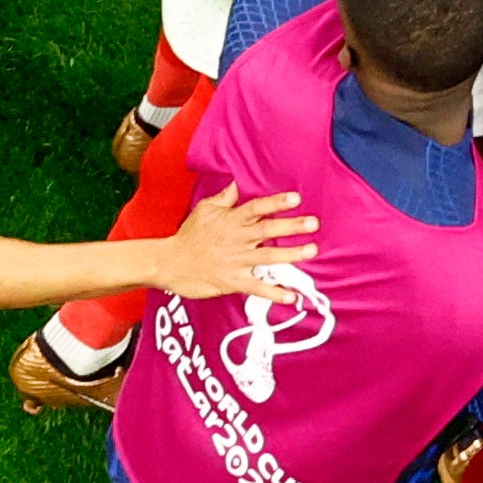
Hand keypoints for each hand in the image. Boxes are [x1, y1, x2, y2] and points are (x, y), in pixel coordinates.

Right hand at [154, 182, 323, 298]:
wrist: (169, 263)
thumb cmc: (188, 236)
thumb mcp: (204, 211)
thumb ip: (224, 199)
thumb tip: (237, 185)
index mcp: (231, 220)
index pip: (257, 208)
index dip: (276, 203)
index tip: (296, 198)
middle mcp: (237, 239)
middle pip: (267, 231)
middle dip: (291, 226)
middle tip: (313, 223)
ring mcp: (236, 261)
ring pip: (267, 257)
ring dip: (290, 255)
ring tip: (311, 251)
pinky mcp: (233, 281)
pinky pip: (256, 287)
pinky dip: (274, 293)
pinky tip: (292, 296)